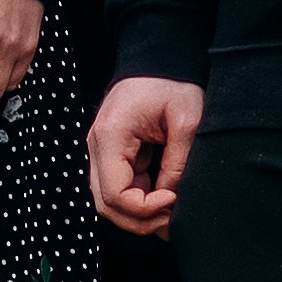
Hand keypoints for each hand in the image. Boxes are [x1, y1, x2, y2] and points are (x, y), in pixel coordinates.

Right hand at [88, 75, 204, 235]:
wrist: (157, 62)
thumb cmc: (171, 84)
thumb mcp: (186, 120)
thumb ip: (177, 162)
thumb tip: (171, 199)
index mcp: (110, 136)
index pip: (115, 194)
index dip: (144, 208)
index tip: (174, 198)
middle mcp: (95, 146)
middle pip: (105, 205)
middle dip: (140, 219)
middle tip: (172, 217)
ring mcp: (99, 152)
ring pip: (108, 202)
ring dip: (138, 213)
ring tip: (170, 210)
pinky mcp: (110, 155)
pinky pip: (117, 188)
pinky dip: (138, 201)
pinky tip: (163, 199)